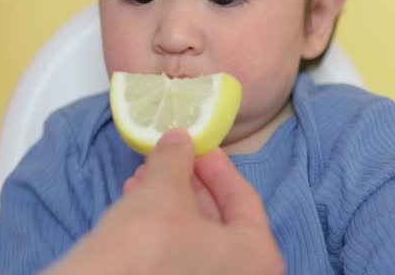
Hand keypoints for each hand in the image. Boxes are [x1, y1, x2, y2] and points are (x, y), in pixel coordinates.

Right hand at [43, 129, 283, 274]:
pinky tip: (137, 204)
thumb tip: (179, 138)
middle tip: (170, 159)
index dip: (216, 166)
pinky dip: (164, 229)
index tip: (197, 146)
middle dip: (188, 184)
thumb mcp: (164, 189)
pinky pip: (181, 256)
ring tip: (143, 178)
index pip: (243, 198)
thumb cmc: (145, 244)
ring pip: (197, 238)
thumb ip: (178, 158)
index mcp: (258, 257)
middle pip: (220, 219)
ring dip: (171, 203)